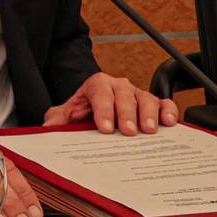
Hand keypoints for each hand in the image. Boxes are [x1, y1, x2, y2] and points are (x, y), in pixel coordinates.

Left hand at [43, 72, 179, 135]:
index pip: (100, 92)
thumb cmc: (80, 115)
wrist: (91, 114)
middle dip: (126, 114)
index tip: (104, 128)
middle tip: (128, 132)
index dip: (103, 109)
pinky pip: (164, 104)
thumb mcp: (64, 117)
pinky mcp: (152, 106)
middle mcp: (119, 87)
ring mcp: (137, 95)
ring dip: (149, 114)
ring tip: (149, 130)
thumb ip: (55, 121)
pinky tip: (169, 122)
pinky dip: (168, 111)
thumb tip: (48, 127)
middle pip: (125, 95)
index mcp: (96, 85)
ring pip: (146, 98)